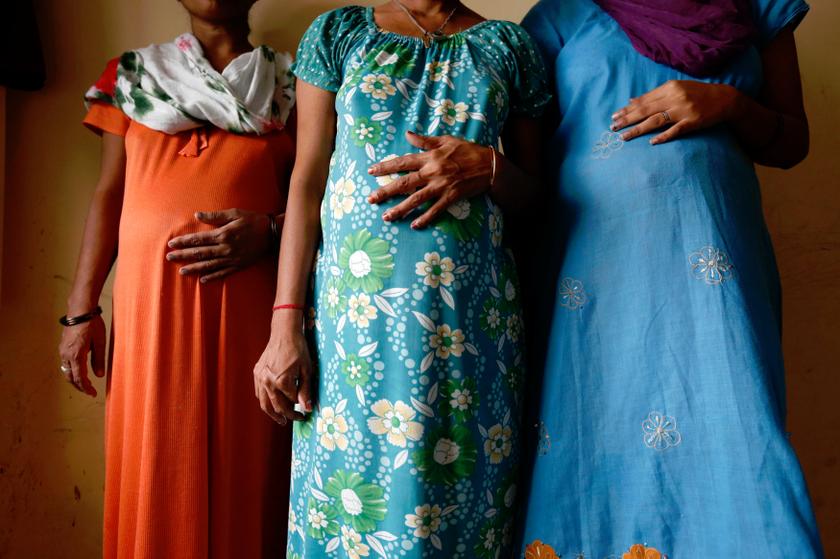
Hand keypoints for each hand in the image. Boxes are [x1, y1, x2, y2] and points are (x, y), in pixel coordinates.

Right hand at [58, 314, 106, 395]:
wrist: (80, 310)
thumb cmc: (92, 324)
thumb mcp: (100, 342)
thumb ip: (99, 360)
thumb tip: (99, 375)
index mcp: (76, 355)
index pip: (79, 378)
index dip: (86, 388)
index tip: (93, 394)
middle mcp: (66, 354)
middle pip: (70, 377)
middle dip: (80, 386)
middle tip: (89, 391)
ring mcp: (62, 350)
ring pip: (66, 371)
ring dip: (75, 378)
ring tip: (85, 383)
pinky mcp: (62, 346)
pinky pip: (65, 363)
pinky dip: (72, 370)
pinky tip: (80, 370)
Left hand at [167, 209, 282, 282]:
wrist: (272, 234)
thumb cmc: (252, 220)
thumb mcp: (234, 213)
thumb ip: (215, 216)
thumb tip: (197, 215)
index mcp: (223, 234)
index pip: (198, 239)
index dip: (183, 242)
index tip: (171, 244)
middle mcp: (225, 248)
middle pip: (200, 253)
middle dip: (183, 255)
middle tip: (169, 258)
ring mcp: (232, 259)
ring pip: (209, 265)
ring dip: (194, 268)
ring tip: (181, 271)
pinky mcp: (239, 265)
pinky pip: (223, 273)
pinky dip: (212, 277)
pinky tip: (202, 280)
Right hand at [253, 321, 313, 423]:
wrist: (284, 333)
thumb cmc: (298, 349)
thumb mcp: (306, 370)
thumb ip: (306, 391)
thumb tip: (307, 408)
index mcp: (282, 381)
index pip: (291, 402)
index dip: (300, 408)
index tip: (305, 413)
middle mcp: (268, 382)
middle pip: (277, 406)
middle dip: (287, 415)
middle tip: (295, 419)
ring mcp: (260, 378)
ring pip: (264, 403)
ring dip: (272, 413)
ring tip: (281, 419)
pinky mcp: (257, 373)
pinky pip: (259, 392)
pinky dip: (265, 401)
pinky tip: (271, 404)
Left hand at [367, 131, 492, 228]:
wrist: (489, 165)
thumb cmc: (468, 151)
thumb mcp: (446, 141)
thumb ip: (426, 141)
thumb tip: (408, 135)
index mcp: (429, 157)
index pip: (402, 162)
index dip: (386, 167)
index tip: (371, 172)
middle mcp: (432, 172)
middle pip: (404, 183)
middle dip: (386, 191)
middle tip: (371, 199)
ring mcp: (441, 186)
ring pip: (416, 199)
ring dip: (400, 209)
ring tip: (386, 217)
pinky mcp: (451, 197)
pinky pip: (435, 210)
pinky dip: (425, 218)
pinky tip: (414, 225)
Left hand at [610, 80, 741, 144]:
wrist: (725, 98)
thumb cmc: (697, 94)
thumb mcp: (676, 89)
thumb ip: (655, 95)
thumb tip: (632, 100)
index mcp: (670, 87)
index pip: (643, 100)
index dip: (627, 109)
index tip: (614, 116)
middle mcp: (675, 97)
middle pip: (646, 110)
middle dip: (627, 119)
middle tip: (612, 127)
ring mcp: (684, 110)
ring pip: (656, 121)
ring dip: (638, 129)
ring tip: (624, 137)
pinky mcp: (693, 122)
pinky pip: (675, 130)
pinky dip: (663, 136)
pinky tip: (651, 141)